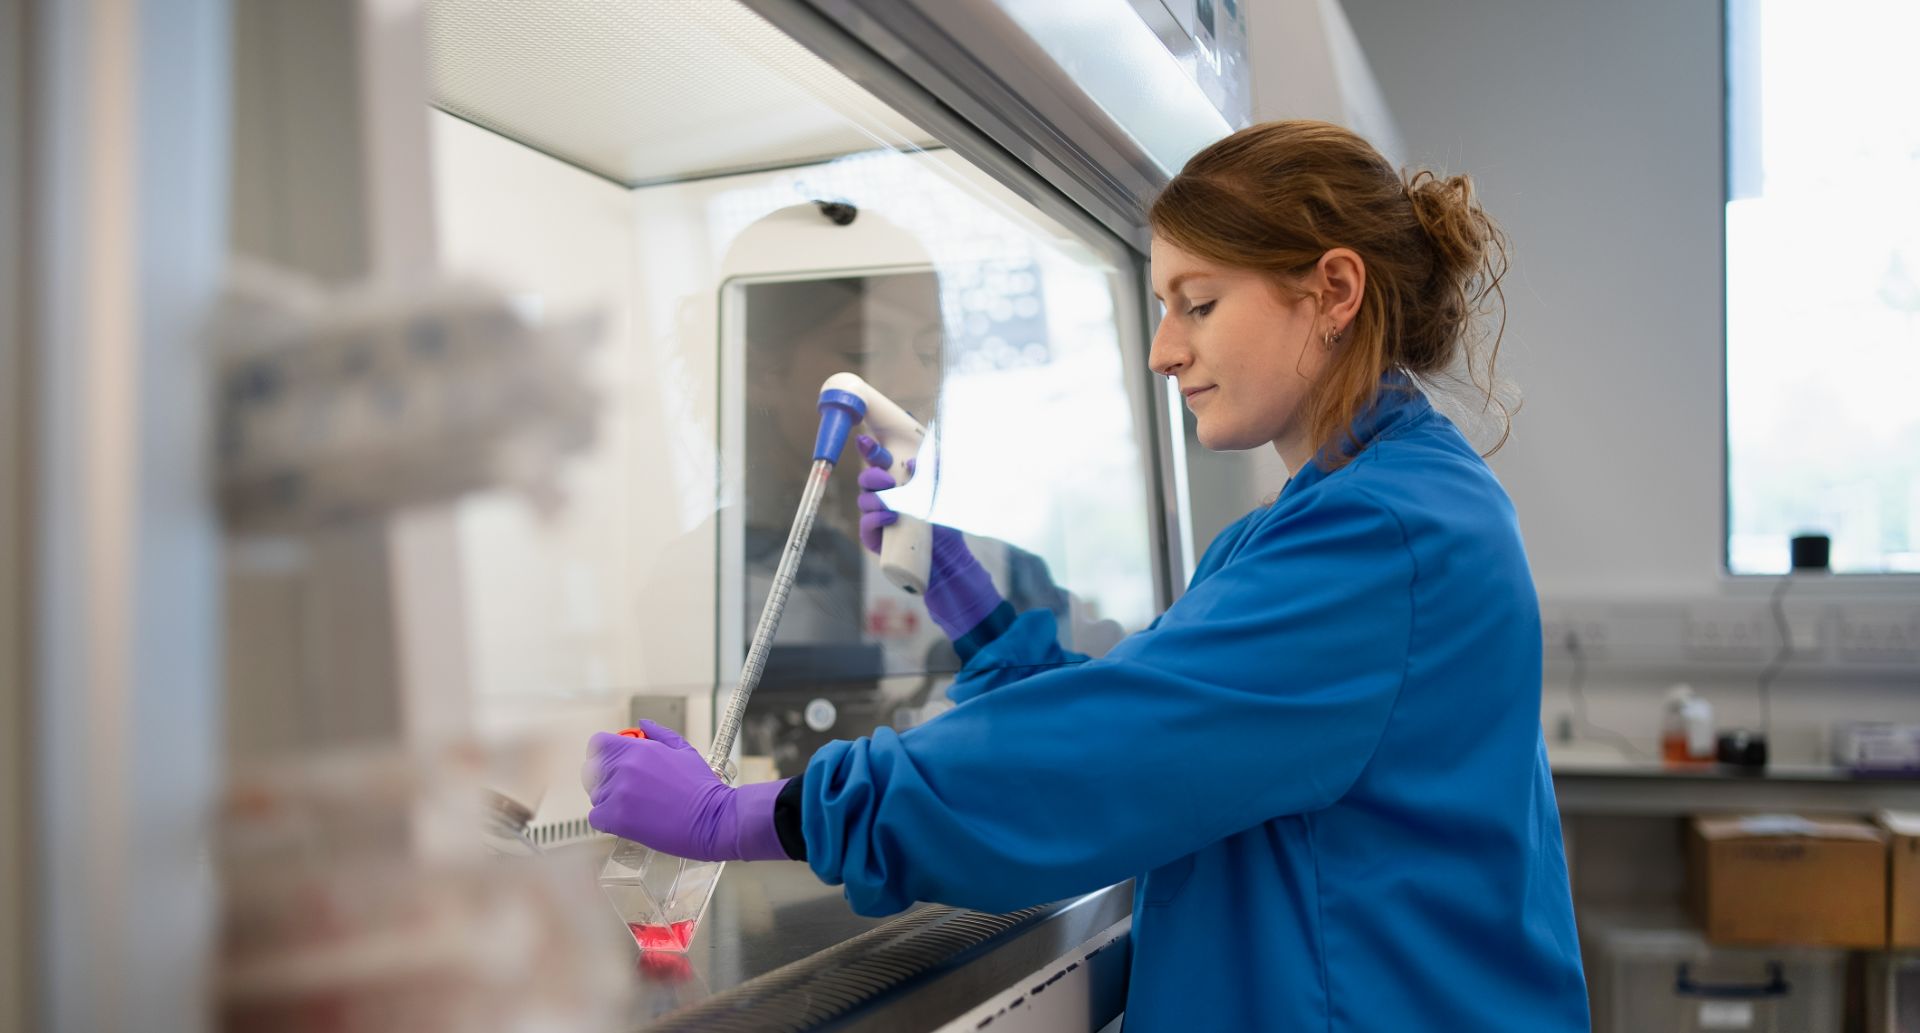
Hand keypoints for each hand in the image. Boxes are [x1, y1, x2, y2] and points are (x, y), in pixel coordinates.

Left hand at [583, 721, 789, 861]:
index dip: (602, 752)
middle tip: (623, 787)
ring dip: (609, 799)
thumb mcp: (684, 750)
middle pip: (592, 770)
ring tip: (633, 805)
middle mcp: (625, 768)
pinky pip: (596, 816)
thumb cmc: (702, 788)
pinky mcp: (618, 819)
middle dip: (605, 777)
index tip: (610, 761)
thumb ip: (659, 734)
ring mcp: (619, 794)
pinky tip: (627, 819)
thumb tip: (643, 723)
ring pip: (595, 795)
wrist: (712, 819)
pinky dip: (607, 819)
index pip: (598, 743)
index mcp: (639, 749)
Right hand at [854, 435, 1004, 639]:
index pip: (879, 461)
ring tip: (894, 505)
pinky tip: (891, 518)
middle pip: (866, 479)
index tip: (866, 440)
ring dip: (876, 499)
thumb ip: (936, 471)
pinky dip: (876, 519)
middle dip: (872, 475)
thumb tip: (914, 462)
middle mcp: (883, 496)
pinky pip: (866, 525)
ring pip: (864, 500)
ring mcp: (876, 517)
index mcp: (897, 481)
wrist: (946, 557)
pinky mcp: (874, 538)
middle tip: (887, 479)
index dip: (869, 449)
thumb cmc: (944, 523)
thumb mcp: (945, 494)